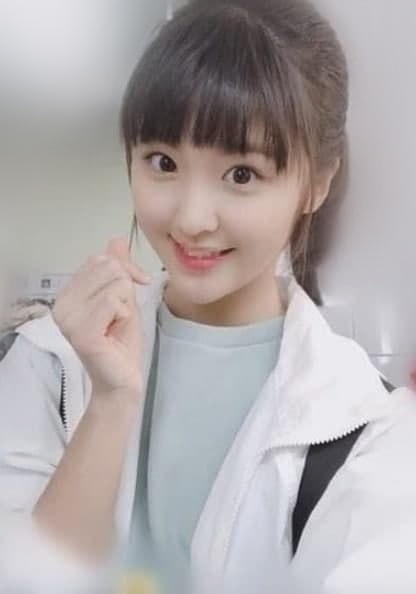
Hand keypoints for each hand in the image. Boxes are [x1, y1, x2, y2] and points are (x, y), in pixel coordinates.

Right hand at [53, 237, 151, 399]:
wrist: (123, 379)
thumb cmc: (122, 341)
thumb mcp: (124, 297)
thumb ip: (119, 269)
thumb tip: (116, 239)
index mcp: (67, 295)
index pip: (100, 259)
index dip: (124, 271)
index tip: (129, 294)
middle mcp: (61, 305)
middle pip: (109, 267)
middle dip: (126, 289)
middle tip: (119, 316)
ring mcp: (69, 320)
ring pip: (115, 283)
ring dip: (126, 304)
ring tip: (116, 325)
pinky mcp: (82, 332)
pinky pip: (113, 302)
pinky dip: (125, 314)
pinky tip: (116, 331)